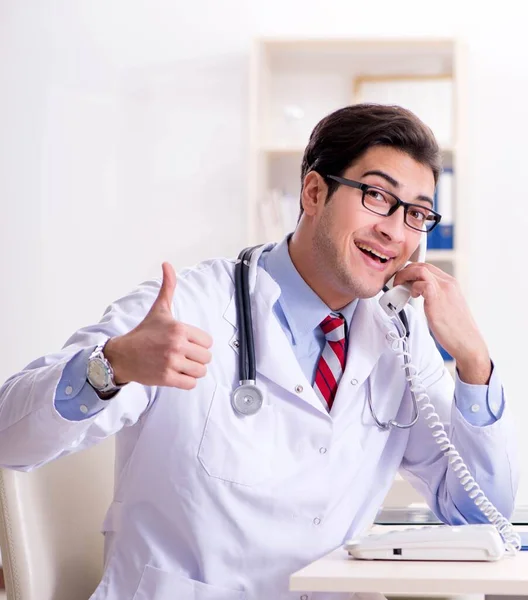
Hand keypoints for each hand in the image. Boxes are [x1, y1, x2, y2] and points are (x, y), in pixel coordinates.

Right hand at [104, 262, 212, 389]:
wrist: (122, 355)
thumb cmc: (143, 333)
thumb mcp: (159, 310)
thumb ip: (168, 287)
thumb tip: (167, 264)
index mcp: (179, 329)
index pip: (207, 342)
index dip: (198, 344)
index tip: (186, 343)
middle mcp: (176, 345)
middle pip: (206, 357)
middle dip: (197, 358)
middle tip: (183, 355)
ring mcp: (171, 363)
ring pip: (200, 371)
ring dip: (193, 370)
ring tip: (180, 365)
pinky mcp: (167, 379)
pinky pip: (191, 384)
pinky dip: (186, 381)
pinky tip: (177, 374)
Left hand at [393, 263, 490, 383]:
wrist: (467, 342)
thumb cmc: (456, 329)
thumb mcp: (446, 306)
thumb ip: (434, 296)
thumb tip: (417, 292)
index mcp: (450, 283)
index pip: (428, 267)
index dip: (411, 270)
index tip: (403, 280)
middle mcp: (448, 283)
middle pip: (421, 265)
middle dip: (405, 272)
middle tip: (397, 284)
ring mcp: (444, 290)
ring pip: (420, 269)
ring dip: (404, 276)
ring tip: (399, 288)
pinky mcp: (437, 299)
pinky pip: (421, 284)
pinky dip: (412, 288)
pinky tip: (412, 297)